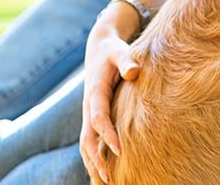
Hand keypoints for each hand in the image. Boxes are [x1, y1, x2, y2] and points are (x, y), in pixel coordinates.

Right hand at [80, 7, 141, 183]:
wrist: (99, 46)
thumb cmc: (113, 50)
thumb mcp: (120, 51)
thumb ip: (127, 60)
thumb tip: (134, 72)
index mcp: (95, 92)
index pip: (99, 118)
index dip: (108, 134)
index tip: (120, 150)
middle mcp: (88, 106)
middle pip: (87, 138)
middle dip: (96, 159)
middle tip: (109, 178)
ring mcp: (88, 112)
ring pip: (85, 143)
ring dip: (92, 163)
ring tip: (105, 182)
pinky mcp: (92, 115)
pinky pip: (89, 140)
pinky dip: (93, 156)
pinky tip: (103, 171)